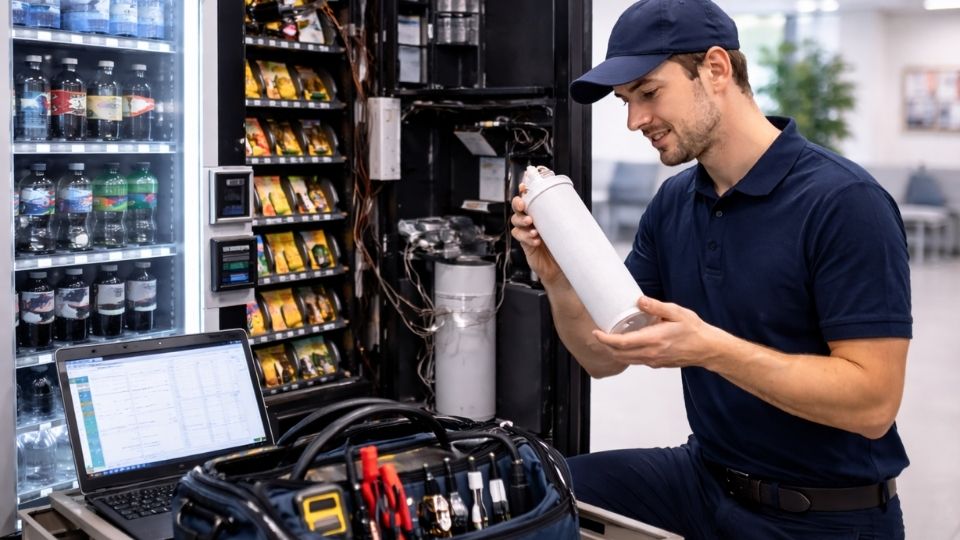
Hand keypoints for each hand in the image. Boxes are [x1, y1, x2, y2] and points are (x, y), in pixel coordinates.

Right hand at [510, 185, 562, 282]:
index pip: (529, 200)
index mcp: (541, 215)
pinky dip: (526, 237)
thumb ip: (567, 220)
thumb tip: (578, 209)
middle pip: (518, 209)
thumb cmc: (564, 249)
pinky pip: (519, 237)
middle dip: (518, 205)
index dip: (524, 192)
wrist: (561, 270)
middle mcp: (532, 222)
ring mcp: (527, 233)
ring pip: (516, 223)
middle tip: (523, 206)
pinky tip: (535, 240)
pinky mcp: (525, 245)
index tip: (524, 187)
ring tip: (533, 226)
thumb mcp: (566, 231)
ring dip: (522, 222)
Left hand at [591, 296, 723, 369]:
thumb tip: (639, 300)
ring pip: (626, 360)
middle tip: (599, 334)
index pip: (622, 343)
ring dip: (614, 351)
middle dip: (606, 346)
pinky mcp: (657, 364)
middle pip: (619, 354)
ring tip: (609, 339)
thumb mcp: (676, 312)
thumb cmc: (694, 330)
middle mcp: (651, 354)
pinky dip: (626, 354)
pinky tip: (627, 344)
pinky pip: (636, 361)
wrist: (708, 349)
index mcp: (653, 340)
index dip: (605, 339)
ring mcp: (653, 361)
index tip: (596, 332)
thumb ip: (656, 306)